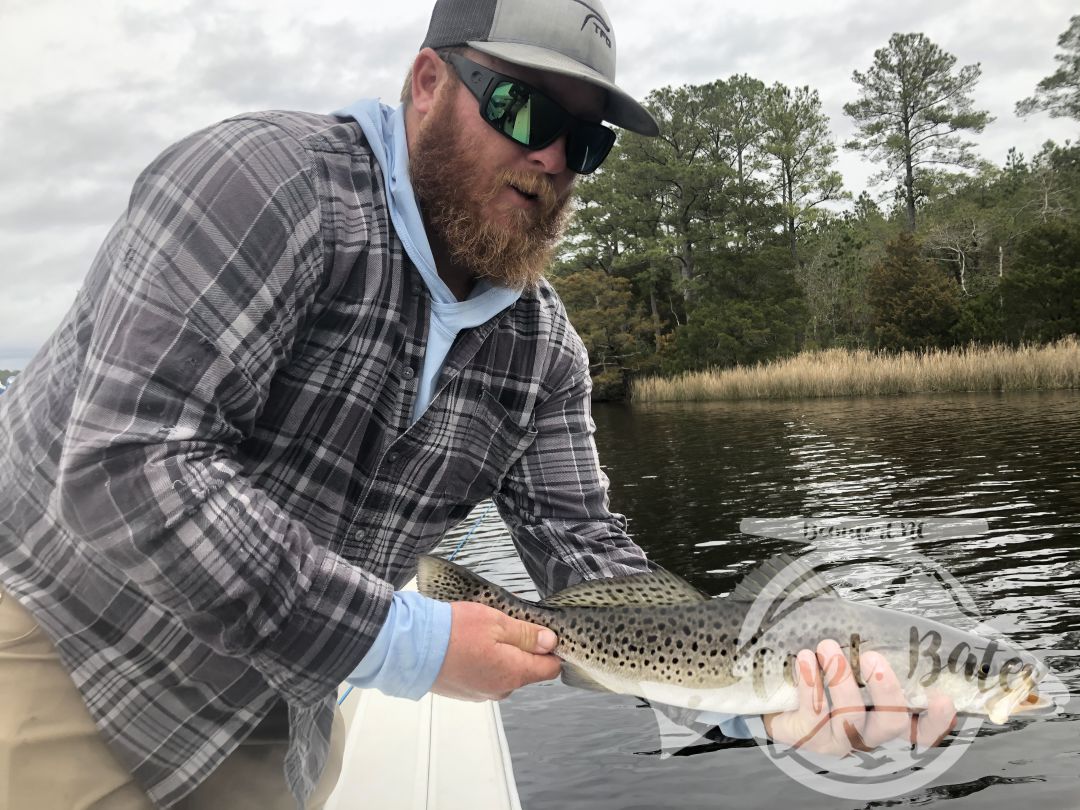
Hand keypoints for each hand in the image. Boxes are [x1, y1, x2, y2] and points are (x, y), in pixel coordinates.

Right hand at [431, 601, 560, 700]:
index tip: (542, 631)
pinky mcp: (464, 691)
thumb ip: (527, 634)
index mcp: (514, 673)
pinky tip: (468, 645)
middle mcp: (501, 689)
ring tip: (481, 633)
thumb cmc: (453, 632)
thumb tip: (551, 642)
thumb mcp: (496, 622)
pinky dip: (482, 661)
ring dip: (500, 654)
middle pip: (526, 670)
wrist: (410, 648)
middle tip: (505, 624)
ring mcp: (481, 692)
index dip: (551, 648)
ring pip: (504, 672)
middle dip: (522, 648)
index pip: (551, 668)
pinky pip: (484, 676)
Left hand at [762, 640, 955, 755]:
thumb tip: (882, 623)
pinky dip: (809, 682)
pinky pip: (812, 714)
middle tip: (872, 657)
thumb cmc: (823, 676)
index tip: (942, 698)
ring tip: (827, 646)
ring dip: (840, 679)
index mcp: (884, 717)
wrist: (777, 696)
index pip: (922, 729)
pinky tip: (804, 659)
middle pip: (890, 724)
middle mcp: (867, 733)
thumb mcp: (849, 663)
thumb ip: (869, 654)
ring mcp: (837, 739)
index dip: (937, 720)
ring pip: (849, 718)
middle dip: (885, 691)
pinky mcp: (807, 737)